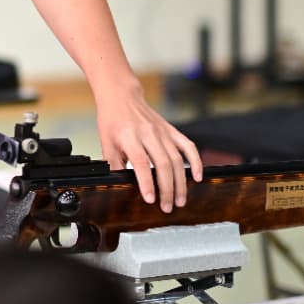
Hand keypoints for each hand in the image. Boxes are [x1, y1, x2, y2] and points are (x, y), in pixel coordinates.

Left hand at [95, 87, 202, 213]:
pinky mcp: (171, 130)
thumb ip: (114, 165)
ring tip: (180, 200)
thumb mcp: (106, 143)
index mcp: (129, 136)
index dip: (147, 182)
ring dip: (180, 182)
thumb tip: (120, 186)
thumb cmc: (112, 121)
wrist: (121, 97)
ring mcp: (162, 131)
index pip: (141, 162)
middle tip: (168, 207)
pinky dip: (196, 162)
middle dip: (167, 188)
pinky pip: (188, 146)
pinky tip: (198, 177)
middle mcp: (148, 133)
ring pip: (177, 159)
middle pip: (163, 164)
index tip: (151, 199)